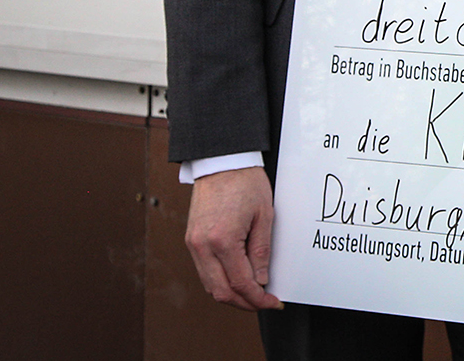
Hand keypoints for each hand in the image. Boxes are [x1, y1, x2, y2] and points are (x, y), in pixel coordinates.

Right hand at [185, 165, 281, 310]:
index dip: (258, 299)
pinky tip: (237, 279)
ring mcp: (193, 244)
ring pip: (210, 285)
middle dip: (244, 303)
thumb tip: (261, 281)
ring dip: (231, 295)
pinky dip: (220, 281)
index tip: (272, 302)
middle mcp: (202, 246)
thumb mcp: (264, 216)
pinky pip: (204, 272)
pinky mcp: (191, 241)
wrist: (222, 161)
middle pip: (221, 292)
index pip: (241, 283)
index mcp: (222, 240)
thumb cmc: (245, 182)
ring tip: (253, 294)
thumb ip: (261, 252)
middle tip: (264, 303)